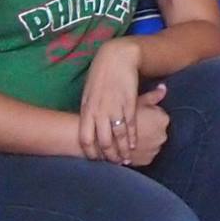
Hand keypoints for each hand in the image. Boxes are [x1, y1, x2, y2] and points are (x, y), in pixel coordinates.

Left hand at [78, 37, 145, 162]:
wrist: (116, 58)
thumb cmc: (100, 75)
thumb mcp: (89, 93)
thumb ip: (88, 110)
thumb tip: (86, 123)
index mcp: (88, 109)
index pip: (85, 139)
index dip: (89, 153)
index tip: (94, 160)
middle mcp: (100, 112)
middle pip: (103, 142)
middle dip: (108, 155)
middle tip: (113, 163)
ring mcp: (115, 108)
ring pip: (118, 136)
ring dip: (122, 150)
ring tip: (125, 159)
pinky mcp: (129, 104)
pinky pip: (130, 126)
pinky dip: (132, 137)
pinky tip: (134, 145)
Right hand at [123, 86, 169, 167]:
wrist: (104, 140)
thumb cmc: (120, 114)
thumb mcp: (137, 101)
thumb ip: (153, 96)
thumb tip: (163, 87)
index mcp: (162, 119)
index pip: (160, 115)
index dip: (149, 115)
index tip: (140, 116)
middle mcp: (163, 135)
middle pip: (158, 130)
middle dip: (149, 129)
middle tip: (137, 127)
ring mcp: (156, 149)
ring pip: (152, 144)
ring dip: (145, 142)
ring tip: (133, 140)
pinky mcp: (148, 161)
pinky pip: (146, 155)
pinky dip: (141, 153)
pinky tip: (132, 149)